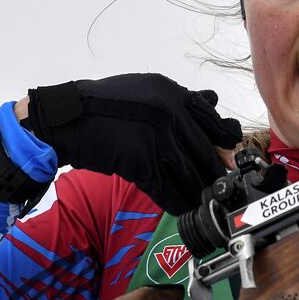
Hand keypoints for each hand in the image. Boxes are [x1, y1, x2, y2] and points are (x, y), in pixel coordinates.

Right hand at [19, 73, 242, 214]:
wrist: (67, 118)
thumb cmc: (106, 105)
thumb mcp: (146, 91)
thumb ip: (178, 102)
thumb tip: (214, 108)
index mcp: (172, 94)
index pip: (211, 120)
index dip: (224, 142)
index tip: (232, 156)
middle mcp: (169, 113)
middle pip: (203, 150)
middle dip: (215, 171)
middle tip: (223, 185)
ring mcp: (155, 137)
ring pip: (188, 172)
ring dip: (198, 191)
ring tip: (206, 202)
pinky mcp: (140, 161)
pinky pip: (165, 187)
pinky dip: (175, 201)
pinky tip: (181, 209)